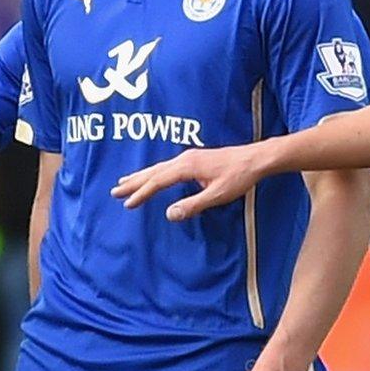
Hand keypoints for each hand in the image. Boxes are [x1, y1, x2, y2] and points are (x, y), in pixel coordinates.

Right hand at [113, 144, 266, 220]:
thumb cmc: (238, 177)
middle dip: (134, 182)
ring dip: (141, 176)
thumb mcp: (216, 195)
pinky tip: (152, 176)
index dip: (141, 192)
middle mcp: (184, 159)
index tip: (127, 203)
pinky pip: (166, 166)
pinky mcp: (194, 159)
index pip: (158, 181)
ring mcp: (189, 157)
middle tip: (114, 191)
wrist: (254, 159)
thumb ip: (192, 205)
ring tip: (125, 181)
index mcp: (187, 166)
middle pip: (153, 171)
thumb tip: (169, 214)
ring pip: (158, 168)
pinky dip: (154, 172)